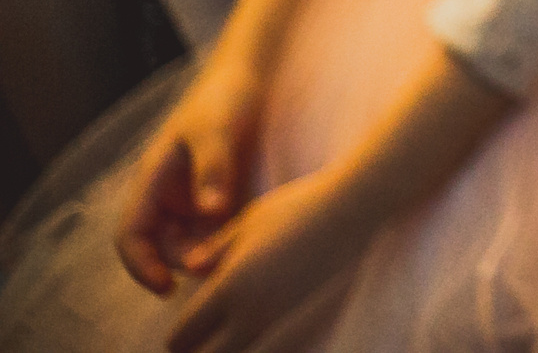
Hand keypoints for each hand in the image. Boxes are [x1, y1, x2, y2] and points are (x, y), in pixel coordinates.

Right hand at [117, 57, 264, 292]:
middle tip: (221, 265)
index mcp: (152, 183)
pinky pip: (220, 233)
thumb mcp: (216, 131)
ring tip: (239, 254)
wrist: (250, 79)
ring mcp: (195, 202)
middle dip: (187, 262)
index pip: (131, 236)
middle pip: (165, 249)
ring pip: (194, 245)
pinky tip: (253, 241)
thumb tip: (210, 211)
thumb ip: (213, 168)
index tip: (166, 287)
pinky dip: (230, 242)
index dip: (141, 266)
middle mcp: (169, 199)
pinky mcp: (222, 201)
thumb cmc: (224, 99)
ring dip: (211, 255)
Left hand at [165, 167, 373, 352]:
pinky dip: (245, 341)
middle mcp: (251, 310)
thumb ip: (214, 250)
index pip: (184, 334)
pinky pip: (259, 342)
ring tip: (219, 333)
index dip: (175, 336)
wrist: (353, 210)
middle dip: (195, 351)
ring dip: (222, 348)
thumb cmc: (297, 207)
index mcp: (230, 286)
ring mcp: (277, 315)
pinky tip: (246, 321)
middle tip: (194, 337)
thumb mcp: (247, 221)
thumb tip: (190, 269)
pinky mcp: (297, 311)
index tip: (177, 326)